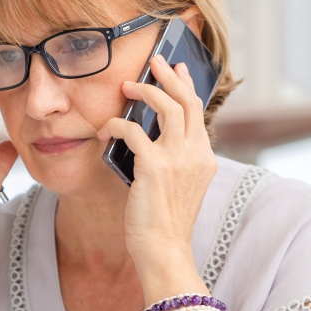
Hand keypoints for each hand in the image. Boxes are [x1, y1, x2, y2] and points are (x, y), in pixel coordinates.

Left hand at [96, 55, 216, 295]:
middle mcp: (196, 154)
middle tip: (154, 61)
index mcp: (204, 158)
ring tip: (127, 86)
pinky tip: (106, 129)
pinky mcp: (154, 167)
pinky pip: (133, 131)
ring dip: (145, 91)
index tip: (177, 69)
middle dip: (170, 76)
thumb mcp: (177, 185)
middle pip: (187, 101)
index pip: (198, 111)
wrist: (164, 250)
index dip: (186, 86)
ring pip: (167, 107)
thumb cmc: (164, 221)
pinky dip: (117, 125)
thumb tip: (148, 134)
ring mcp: (178, 160)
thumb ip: (173, 159)